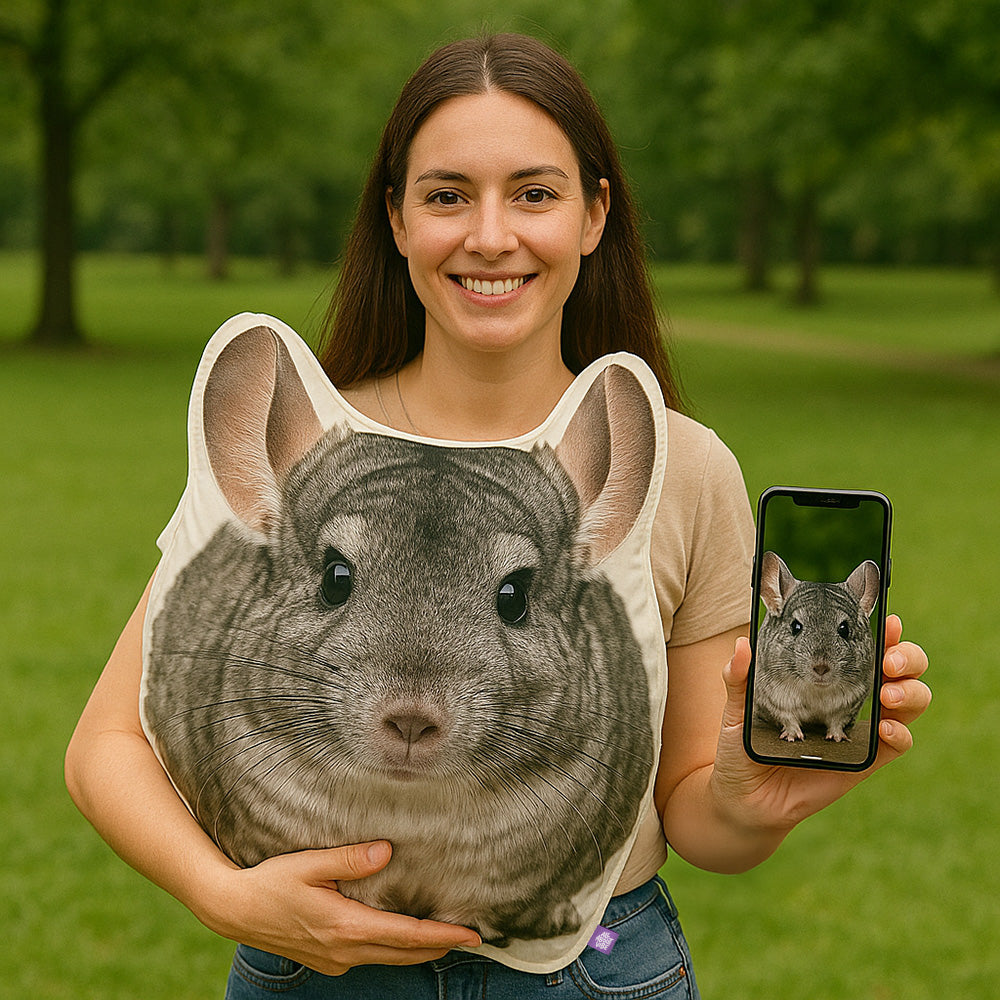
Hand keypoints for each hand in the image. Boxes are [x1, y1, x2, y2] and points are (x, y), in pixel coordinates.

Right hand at [200, 840, 480, 976]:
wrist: (234, 910)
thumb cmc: (272, 881)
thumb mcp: (310, 863)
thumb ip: (350, 858)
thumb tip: (387, 851)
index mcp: (345, 926)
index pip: (406, 934)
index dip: (442, 935)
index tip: (471, 934)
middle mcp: (344, 950)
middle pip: (404, 953)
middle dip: (439, 946)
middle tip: (473, 938)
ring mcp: (335, 959)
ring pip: (388, 959)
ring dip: (418, 951)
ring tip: (446, 939)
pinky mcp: (327, 959)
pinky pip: (371, 957)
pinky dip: (394, 950)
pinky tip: (402, 939)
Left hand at [710, 614, 930, 835]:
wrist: (744, 799)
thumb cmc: (742, 747)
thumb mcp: (736, 709)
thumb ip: (738, 678)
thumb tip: (741, 645)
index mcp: (824, 678)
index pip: (862, 647)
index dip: (883, 633)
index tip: (889, 621)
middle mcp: (848, 698)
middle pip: (899, 670)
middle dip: (907, 657)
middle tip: (888, 662)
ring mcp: (861, 730)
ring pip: (908, 702)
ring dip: (911, 692)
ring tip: (889, 693)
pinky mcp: (863, 761)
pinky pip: (897, 744)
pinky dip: (900, 732)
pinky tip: (884, 728)